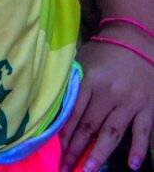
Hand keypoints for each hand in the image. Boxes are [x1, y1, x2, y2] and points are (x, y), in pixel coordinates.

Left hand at [60, 40, 153, 171]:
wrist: (137, 39)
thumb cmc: (104, 52)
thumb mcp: (83, 61)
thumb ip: (73, 84)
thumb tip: (57, 110)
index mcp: (90, 80)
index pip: (74, 113)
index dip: (63, 134)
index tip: (55, 152)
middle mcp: (109, 92)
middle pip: (90, 127)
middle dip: (76, 150)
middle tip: (65, 169)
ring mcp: (130, 101)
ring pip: (112, 133)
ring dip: (99, 154)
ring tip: (88, 171)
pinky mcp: (148, 107)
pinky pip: (142, 131)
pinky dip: (138, 149)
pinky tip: (131, 165)